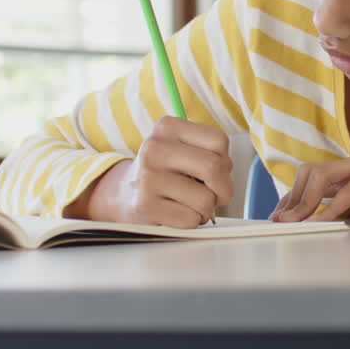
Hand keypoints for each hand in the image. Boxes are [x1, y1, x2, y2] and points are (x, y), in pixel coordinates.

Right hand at [71, 116, 232, 227]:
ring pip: (205, 198)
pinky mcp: (145, 206)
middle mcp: (154, 148)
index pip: (219, 140)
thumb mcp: (183, 149)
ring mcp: (147, 177)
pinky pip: (191, 219)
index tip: (216, 170)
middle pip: (214, 168)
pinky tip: (178, 213)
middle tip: (217, 195)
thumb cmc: (165, 172)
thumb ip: (210, 153)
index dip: (226, 161)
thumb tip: (226, 170)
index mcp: (167, 127)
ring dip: (207, 209)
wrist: (123, 195)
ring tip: (191, 204)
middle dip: (224, 188)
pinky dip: (192, 221)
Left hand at [270, 149, 349, 221]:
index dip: (294, 196)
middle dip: (292, 197)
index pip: (314, 177)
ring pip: (322, 176)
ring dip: (304, 201)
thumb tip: (338, 223)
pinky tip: (320, 221)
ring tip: (294, 221)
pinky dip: (332, 207)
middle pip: (310, 172)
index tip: (281, 216)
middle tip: (280, 220)